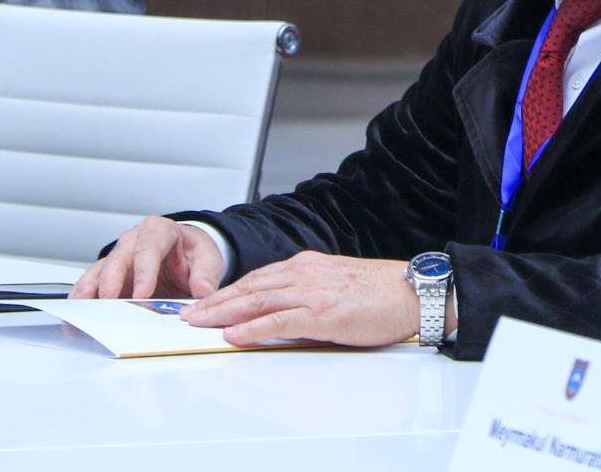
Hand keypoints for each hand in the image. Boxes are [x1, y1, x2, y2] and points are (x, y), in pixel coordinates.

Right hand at [71, 217, 223, 299]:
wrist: (185, 257)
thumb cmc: (192, 254)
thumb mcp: (207, 258)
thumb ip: (206, 274)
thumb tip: (203, 290)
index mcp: (159, 231)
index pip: (150, 247)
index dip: (144, 270)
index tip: (143, 293)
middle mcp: (134, 241)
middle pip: (119, 259)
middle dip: (112, 281)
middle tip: (110, 302)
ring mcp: (118, 258)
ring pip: (99, 271)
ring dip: (91, 290)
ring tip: (84, 310)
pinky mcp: (107, 276)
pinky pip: (91, 285)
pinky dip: (84, 299)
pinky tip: (78, 314)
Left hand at [179, 252, 427, 347]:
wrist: (413, 292)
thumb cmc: (381, 293)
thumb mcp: (337, 285)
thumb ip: (308, 293)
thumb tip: (282, 313)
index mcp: (309, 265)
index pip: (258, 278)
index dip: (227, 291)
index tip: (205, 302)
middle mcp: (306, 273)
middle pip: (250, 288)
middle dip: (214, 302)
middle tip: (186, 314)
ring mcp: (313, 292)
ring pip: (257, 301)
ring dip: (223, 314)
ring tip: (198, 323)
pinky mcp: (323, 313)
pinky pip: (279, 321)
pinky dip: (253, 328)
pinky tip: (234, 335)